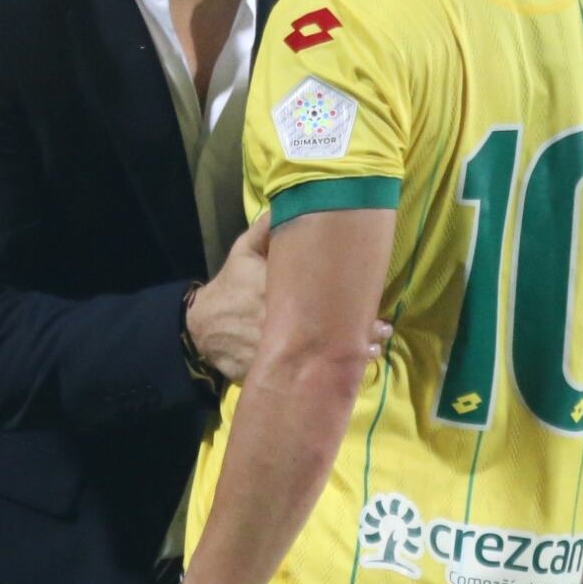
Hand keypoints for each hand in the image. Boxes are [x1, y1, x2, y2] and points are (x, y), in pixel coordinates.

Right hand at [188, 215, 391, 382]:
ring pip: (311, 361)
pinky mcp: (259, 373)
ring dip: (342, 360)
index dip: (348, 310)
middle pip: (319, 335)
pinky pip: (293, 380)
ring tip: (370, 354)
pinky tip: (340, 374)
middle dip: (354, 336)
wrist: (200, 327)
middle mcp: (266, 323)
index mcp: (267, 291)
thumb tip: (289, 203)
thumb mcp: (243, 252)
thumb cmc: (230, 285)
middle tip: (382, 334)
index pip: (315, 303)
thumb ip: (267, 229)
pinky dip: (317, 380)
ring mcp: (263, 352)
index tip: (373, 311)